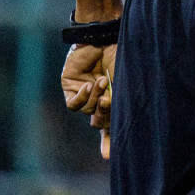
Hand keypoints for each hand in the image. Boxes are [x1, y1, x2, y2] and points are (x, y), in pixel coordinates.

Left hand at [61, 42, 116, 158]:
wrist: (105, 37)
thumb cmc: (121, 57)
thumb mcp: (125, 83)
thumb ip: (119, 105)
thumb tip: (111, 130)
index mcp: (115, 97)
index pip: (111, 124)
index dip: (109, 142)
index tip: (107, 158)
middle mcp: (99, 98)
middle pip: (99, 122)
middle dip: (104, 116)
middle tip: (109, 102)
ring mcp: (84, 93)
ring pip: (87, 112)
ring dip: (96, 100)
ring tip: (103, 82)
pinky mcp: (70, 86)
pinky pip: (73, 105)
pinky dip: (82, 98)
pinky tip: (90, 85)